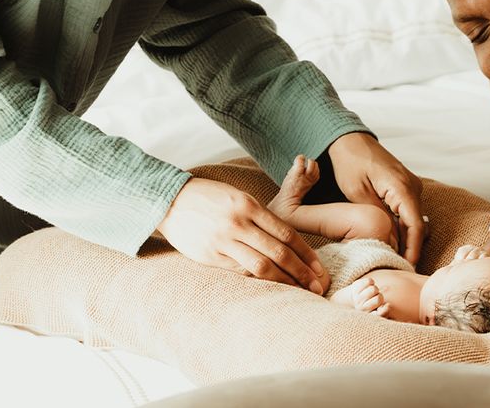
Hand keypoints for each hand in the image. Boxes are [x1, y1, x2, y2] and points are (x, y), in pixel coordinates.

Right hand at [154, 177, 328, 293]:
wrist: (170, 201)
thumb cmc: (209, 197)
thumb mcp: (238, 197)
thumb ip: (260, 216)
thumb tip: (286, 240)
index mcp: (249, 205)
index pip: (287, 233)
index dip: (306, 253)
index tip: (319, 268)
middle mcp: (239, 223)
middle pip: (279, 252)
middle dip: (301, 271)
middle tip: (318, 286)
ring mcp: (224, 241)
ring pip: (262, 266)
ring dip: (285, 281)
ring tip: (299, 292)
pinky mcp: (211, 257)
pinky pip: (240, 272)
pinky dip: (259, 282)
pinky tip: (272, 289)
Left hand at [327, 133, 425, 264]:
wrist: (350, 140)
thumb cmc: (350, 162)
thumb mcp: (357, 192)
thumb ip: (376, 217)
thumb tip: (391, 242)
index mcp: (402, 186)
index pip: (415, 226)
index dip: (413, 250)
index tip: (408, 268)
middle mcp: (412, 186)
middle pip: (417, 225)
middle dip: (410, 249)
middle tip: (398, 270)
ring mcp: (411, 186)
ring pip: (413, 220)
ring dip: (406, 239)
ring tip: (393, 259)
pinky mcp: (405, 188)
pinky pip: (408, 212)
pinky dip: (402, 228)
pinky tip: (392, 242)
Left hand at [331, 275, 390, 316]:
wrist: (351, 298)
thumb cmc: (368, 304)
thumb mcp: (376, 311)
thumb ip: (383, 311)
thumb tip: (387, 306)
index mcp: (367, 315)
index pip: (378, 314)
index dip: (384, 310)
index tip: (387, 306)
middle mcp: (361, 308)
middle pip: (379, 298)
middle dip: (379, 296)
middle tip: (373, 297)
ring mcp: (357, 297)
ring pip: (374, 289)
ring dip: (374, 289)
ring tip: (369, 292)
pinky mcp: (355, 287)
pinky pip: (369, 281)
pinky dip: (370, 282)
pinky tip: (366, 286)